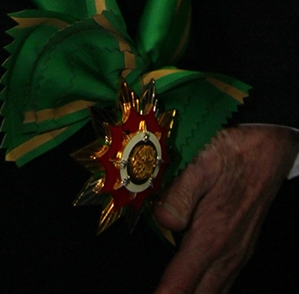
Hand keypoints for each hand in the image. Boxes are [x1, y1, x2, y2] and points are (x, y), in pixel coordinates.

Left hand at [153, 124, 297, 292]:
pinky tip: (197, 283)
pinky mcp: (242, 249)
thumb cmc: (234, 156)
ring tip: (171, 291)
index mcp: (211, 237)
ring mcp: (237, 254)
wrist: (268, 151)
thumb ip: (179, 196)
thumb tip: (162, 221)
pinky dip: (207, 289)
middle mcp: (226, 254)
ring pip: (214, 292)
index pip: (181, 283)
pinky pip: (224, 283)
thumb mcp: (201, 165)